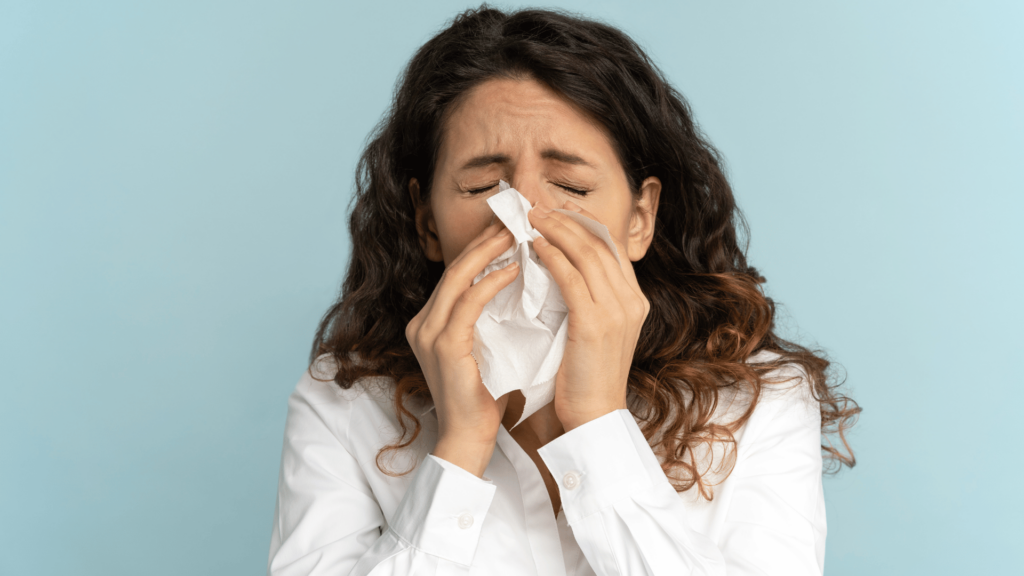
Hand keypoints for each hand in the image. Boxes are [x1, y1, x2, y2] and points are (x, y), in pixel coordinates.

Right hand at [405, 220, 520, 475]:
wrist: (468, 440)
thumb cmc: (483, 399)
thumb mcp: (484, 349)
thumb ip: (488, 320)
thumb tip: (516, 286)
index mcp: (429, 323)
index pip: (457, 275)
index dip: (482, 248)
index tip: (510, 228)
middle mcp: (422, 324)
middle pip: (455, 268)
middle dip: (486, 240)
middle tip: (516, 218)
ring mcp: (428, 334)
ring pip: (459, 279)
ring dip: (490, 252)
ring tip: (518, 233)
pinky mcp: (443, 346)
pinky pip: (469, 303)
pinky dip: (492, 282)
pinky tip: (515, 268)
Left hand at [528, 201, 650, 430]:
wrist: (593, 417)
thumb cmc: (586, 378)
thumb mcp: (595, 331)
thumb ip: (588, 299)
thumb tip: (562, 268)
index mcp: (635, 301)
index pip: (611, 247)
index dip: (584, 222)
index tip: (559, 207)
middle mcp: (631, 301)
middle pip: (600, 243)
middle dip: (567, 218)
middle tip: (537, 205)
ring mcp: (617, 311)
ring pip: (587, 254)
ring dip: (556, 230)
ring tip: (531, 218)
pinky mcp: (595, 323)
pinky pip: (571, 278)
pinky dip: (552, 257)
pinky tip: (534, 247)